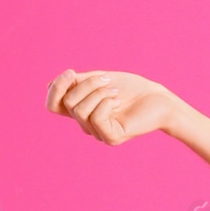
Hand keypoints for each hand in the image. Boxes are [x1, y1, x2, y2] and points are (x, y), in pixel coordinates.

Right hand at [45, 68, 177, 145]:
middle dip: (86, 85)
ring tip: (114, 91)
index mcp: (81, 110)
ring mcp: (98, 133)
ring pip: (79, 110)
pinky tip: (118, 100)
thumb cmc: (131, 88)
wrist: (158, 98)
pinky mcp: (111, 138)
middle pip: (67, 103)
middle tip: (107, 80)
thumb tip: (51, 84)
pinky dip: (106, 102)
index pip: (53, 105)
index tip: (71, 73)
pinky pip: (96, 117)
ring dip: (98, 92)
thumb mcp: (98, 79)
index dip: (55, 88)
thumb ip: (76, 82)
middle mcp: (86, 124)